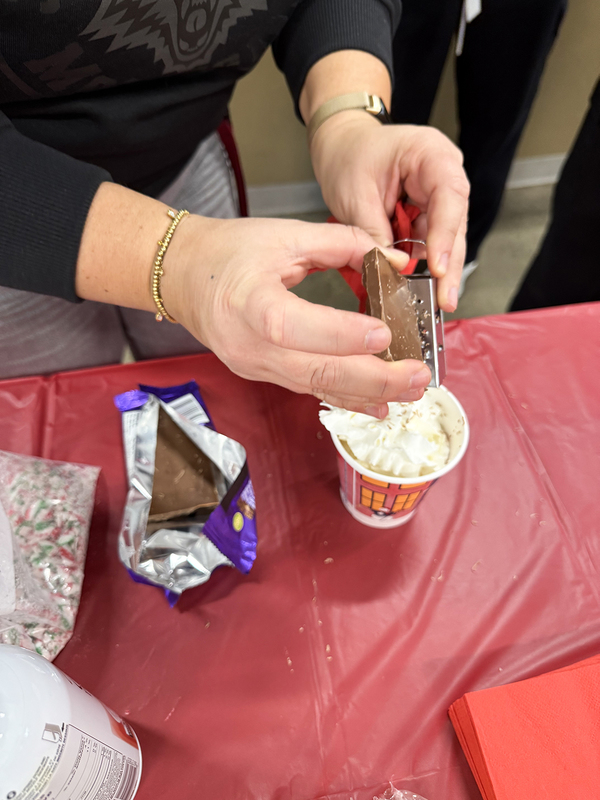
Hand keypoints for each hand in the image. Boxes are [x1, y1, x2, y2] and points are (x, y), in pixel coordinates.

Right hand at [161, 215, 431, 415]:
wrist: (185, 277)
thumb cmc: (229, 252)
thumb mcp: (285, 235)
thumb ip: (343, 243)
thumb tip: (393, 261)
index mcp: (251, 302)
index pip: (297, 327)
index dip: (343, 335)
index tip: (385, 333)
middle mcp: (251, 345)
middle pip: (317, 372)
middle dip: (374, 379)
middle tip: (418, 376)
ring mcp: (256, 366)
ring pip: (317, 388)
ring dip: (368, 394)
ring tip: (411, 392)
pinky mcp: (263, 374)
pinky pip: (309, 390)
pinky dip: (346, 398)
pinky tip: (378, 404)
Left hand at [310, 113, 469, 311]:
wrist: (341, 146)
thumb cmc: (348, 156)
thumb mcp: (355, 194)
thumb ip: (374, 232)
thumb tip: (390, 268)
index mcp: (431, 154)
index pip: (449, 197)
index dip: (445, 235)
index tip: (438, 268)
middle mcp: (443, 174)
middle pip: (454, 223)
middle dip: (449, 264)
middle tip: (445, 299)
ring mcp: (437, 195)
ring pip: (445, 238)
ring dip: (438, 269)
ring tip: (435, 300)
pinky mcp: (426, 213)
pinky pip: (429, 241)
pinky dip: (423, 263)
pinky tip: (421, 286)